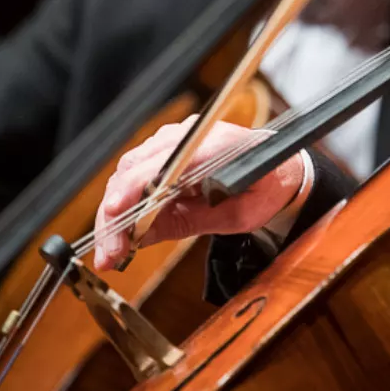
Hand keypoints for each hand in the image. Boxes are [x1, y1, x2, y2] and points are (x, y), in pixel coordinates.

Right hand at [91, 117, 309, 271]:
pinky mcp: (167, 148)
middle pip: (133, 169)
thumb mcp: (236, 217)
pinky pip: (136, 173)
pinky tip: (121, 232)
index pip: (160, 167)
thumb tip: (140, 237)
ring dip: (114, 212)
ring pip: (128, 171)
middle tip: (108, 254)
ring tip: (110, 250)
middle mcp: (189, 136)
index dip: (130, 193)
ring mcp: (176, 138)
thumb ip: (189, 223)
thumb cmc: (264, 189)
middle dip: (113, 215)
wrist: (281, 168)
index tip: (114, 220)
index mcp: (213, 147)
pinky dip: (124, 203)